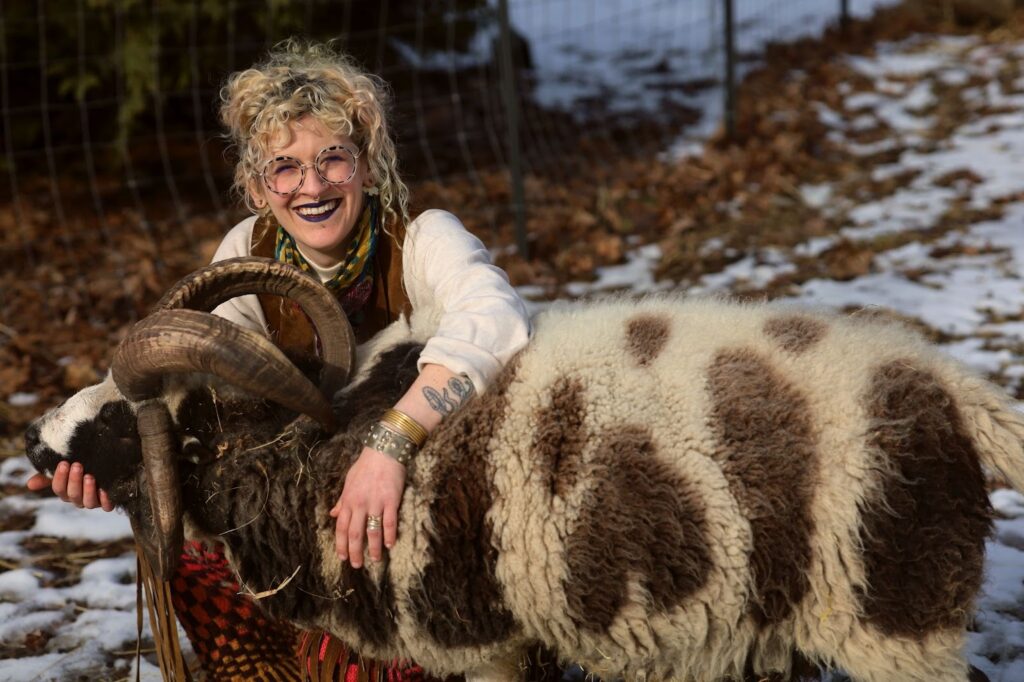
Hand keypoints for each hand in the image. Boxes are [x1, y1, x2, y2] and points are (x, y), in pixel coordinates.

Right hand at [26, 461, 113, 511]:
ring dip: (88, 490)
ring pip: (88, 503)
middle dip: (74, 481)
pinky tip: (104, 490)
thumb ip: (48, 476)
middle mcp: (79, 499)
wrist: (110, 466)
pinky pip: (107, 507)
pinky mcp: (109, 503)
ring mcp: (94, 502)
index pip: (59, 489)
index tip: (64, 463)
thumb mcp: (66, 468)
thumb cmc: (83, 467)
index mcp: (66, 492)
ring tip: (90, 477)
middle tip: (77, 466)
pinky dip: (105, 500)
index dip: (60, 478)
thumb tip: (29, 484)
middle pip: (72, 495)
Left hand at [329, 447, 404, 567]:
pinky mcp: (391, 501)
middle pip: (355, 534)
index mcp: (348, 501)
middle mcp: (360, 504)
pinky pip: (389, 522)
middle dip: (354, 552)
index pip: (342, 527)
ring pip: (372, 532)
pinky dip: (389, 535)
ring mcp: (376, 503)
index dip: (341, 544)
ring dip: (373, 549)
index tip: (342, 557)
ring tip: (375, 560)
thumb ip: (342, 500)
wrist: (384, 451)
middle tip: (356, 565)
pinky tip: (390, 545)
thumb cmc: (366, 465)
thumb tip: (334, 514)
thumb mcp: (349, 481)